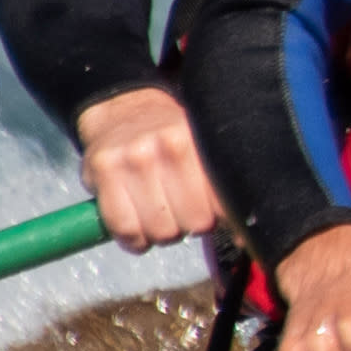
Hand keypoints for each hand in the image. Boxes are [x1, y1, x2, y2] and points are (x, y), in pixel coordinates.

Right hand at [73, 87, 221, 250]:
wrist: (122, 109)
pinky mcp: (104, 172)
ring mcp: (134, 158)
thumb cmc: (171, 139)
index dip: (225, 220)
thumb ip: (224, 186)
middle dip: (192, 224)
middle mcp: (169, 145)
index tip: (219, 220)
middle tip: (183, 210)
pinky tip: (138, 229)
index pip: (227, 201)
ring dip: (163, 233)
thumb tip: (246, 238)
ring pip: (161, 230)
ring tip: (160, 214)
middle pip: (196, 222)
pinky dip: (135, 240)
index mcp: (202, 141)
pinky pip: (127, 230)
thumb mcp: (204, 148)